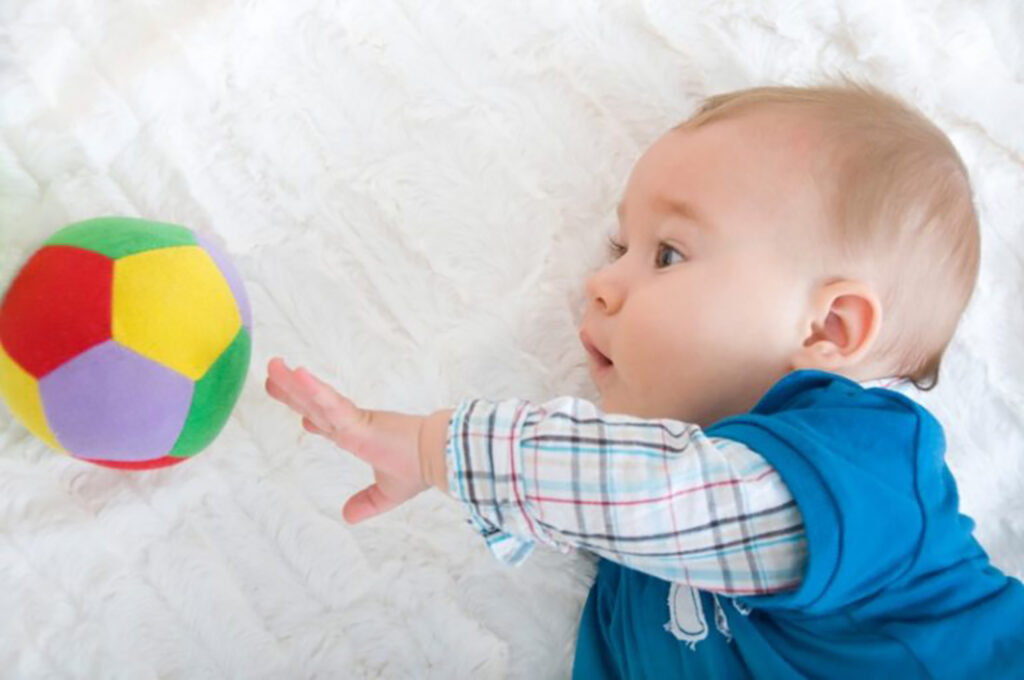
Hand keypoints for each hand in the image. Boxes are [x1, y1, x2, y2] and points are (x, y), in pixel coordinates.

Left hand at [265, 357, 428, 523]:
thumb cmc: (420, 467)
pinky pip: (329, 404)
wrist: (440, 458)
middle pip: (314, 405)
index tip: (300, 413)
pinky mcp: (356, 422)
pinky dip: (312, 390)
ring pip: (315, 400)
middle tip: (273, 373)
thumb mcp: (388, 493)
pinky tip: (297, 375)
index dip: (313, 415)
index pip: (329, 424)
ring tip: (273, 366)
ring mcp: (352, 421)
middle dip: (291, 391)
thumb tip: (347, 517)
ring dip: (292, 383)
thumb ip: (367, 502)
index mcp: (359, 438)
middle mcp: (352, 426)